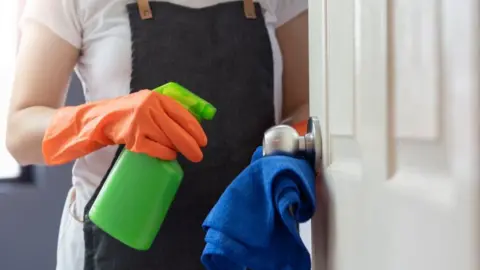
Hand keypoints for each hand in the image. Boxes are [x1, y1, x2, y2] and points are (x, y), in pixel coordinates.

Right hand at [42, 90, 206, 164]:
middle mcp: (149, 107)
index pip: (182, 114)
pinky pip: (154, 148)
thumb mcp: (146, 106)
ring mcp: (140, 121)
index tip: (203, 140)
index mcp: (156, 98)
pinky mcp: (132, 136)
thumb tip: (189, 127)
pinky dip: (164, 154)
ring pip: (167, 139)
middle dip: (191, 144)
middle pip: (177, 129)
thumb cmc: (126, 116)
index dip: (195, 129)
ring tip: (179, 154)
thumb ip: (164, 111)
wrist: (96, 120)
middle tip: (199, 155)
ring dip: (176, 150)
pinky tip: (168, 156)